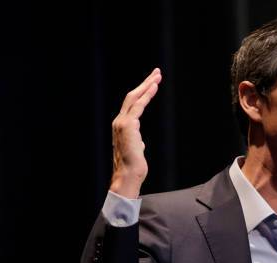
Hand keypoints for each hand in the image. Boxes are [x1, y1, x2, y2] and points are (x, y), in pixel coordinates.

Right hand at [109, 68, 161, 197]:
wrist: (128, 175)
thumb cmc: (133, 167)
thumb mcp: (136, 152)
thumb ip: (136, 143)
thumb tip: (140, 143)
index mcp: (121, 127)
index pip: (131, 105)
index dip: (142, 93)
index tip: (152, 84)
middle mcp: (119, 122)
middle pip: (132, 96)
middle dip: (145, 83)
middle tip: (157, 73)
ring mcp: (122, 122)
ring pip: (134, 97)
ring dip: (147, 85)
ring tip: (158, 76)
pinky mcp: (128, 125)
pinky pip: (139, 105)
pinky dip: (147, 94)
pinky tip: (154, 87)